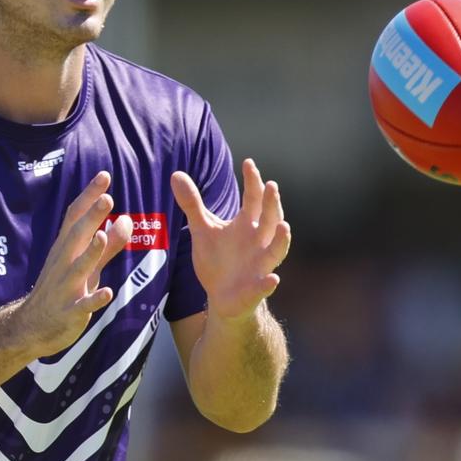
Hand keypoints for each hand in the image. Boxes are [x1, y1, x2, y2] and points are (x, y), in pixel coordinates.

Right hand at [20, 172, 132, 356]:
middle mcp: (64, 263)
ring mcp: (65, 287)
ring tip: (103, 236)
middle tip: (107, 197)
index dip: (89, 196)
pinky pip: (82, 305)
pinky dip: (94, 299)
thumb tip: (127, 219)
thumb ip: (110, 245)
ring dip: (91, 253)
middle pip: (76, 236)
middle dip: (91, 217)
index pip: (76, 216)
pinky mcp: (69, 312)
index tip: (104, 175)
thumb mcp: (87, 265)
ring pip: (79, 267)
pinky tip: (108, 292)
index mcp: (66, 248)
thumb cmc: (63, 289)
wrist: (31, 326)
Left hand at [171, 158, 290, 321]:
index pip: (253, 198)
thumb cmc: (217, 259)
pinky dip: (269, 283)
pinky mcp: (256, 288)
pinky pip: (265, 285)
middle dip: (272, 204)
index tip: (249, 163)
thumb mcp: (202, 229)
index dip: (253, 181)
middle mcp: (259, 241)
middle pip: (270, 219)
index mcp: (247, 224)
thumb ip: (192, 203)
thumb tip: (176, 174)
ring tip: (284, 227)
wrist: (222, 297)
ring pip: (276, 250)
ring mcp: (261, 264)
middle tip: (271, 185)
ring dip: (282, 240)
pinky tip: (272, 279)